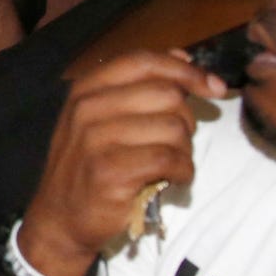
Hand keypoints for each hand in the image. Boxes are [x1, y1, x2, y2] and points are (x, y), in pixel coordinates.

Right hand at [16, 50, 223, 275]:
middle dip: (186, 120)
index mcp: (87, 88)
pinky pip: (169, 160)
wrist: (60, 217)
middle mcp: (87, 108)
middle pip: (167, 95)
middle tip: (177, 143)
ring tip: (170, 165)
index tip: (214, 87)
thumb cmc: (88, 165)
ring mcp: (96, 139)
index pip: (144, 62)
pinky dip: (183, 172)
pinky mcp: (110, 172)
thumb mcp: (101, 118)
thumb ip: (139, 85)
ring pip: (174, 129)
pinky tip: (174, 179)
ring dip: (185, 151)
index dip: (186, 71)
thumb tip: (183, 57)